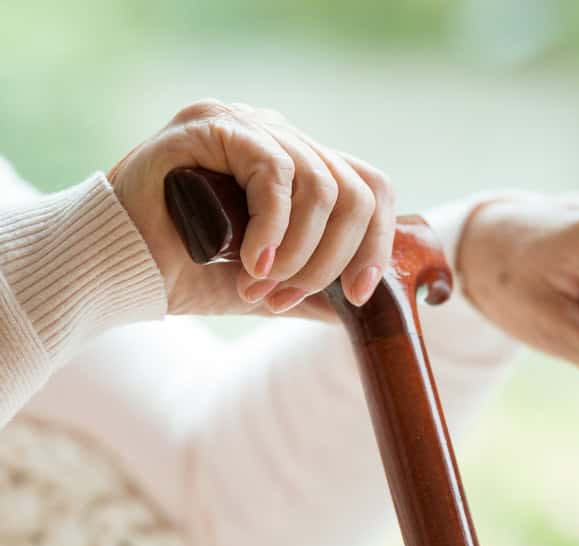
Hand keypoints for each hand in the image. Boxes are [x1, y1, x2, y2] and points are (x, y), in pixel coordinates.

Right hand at [108, 99, 394, 318]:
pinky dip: (273, 228)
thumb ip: (317, 288)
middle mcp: (279, 136)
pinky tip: (253, 263)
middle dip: (331, 259)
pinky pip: (275, 173)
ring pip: (321, 185)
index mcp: (299, 164)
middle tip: (287, 298)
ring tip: (261, 286)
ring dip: (299, 252)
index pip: (369, 189)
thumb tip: (366, 306)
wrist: (117, 270)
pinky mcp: (214, 124)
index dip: (377, 244)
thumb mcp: (272, 284)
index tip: (357, 295)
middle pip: (354, 190)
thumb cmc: (188, 273)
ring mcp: (248, 123)